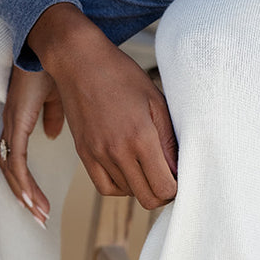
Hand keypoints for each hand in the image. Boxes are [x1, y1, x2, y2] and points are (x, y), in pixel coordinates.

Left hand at [0, 64, 63, 226]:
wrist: (52, 47)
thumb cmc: (53, 67)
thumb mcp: (57, 96)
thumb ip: (54, 115)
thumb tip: (54, 133)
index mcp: (19, 121)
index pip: (18, 161)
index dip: (26, 183)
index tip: (41, 202)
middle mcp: (11, 127)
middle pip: (12, 172)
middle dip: (25, 197)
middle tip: (40, 217)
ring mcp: (12, 126)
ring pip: (12, 172)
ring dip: (25, 194)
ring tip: (39, 214)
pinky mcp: (17, 124)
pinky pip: (16, 161)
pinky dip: (24, 182)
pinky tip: (33, 198)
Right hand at [28, 5, 177, 210]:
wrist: (80, 61)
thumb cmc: (121, 74)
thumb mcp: (155, 100)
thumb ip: (169, 139)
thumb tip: (178, 170)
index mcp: (141, 136)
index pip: (165, 187)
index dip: (177, 187)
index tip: (180, 174)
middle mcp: (117, 151)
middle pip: (147, 198)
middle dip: (162, 191)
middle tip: (167, 173)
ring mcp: (97, 154)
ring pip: (127, 194)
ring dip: (142, 186)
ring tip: (147, 164)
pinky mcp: (84, 153)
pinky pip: (104, 187)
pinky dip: (120, 186)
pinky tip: (128, 169)